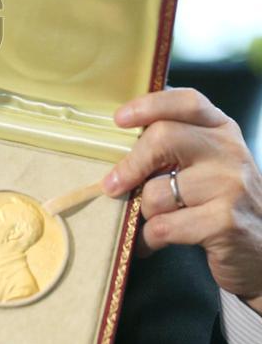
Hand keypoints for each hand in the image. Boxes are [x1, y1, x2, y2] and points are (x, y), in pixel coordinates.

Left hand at [103, 88, 261, 313]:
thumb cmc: (222, 202)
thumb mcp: (207, 163)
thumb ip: (175, 145)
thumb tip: (119, 140)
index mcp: (222, 129)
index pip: (186, 101)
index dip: (148, 106)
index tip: (119, 119)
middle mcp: (229, 151)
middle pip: (163, 138)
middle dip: (131, 165)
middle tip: (112, 185)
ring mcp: (231, 186)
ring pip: (157, 191)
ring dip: (144, 212)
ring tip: (153, 221)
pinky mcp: (225, 223)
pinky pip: (163, 227)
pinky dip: (148, 239)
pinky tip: (152, 242)